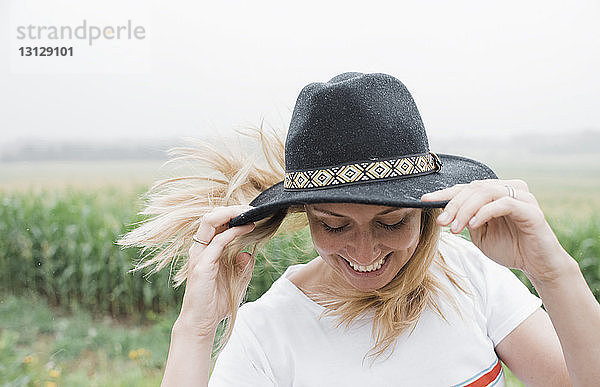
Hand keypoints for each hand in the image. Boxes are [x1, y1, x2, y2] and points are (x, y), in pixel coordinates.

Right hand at [176, 205, 255, 336]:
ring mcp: (199, 255)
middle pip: (211, 217)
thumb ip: (242, 265)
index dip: (231, 214)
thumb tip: (247, 252)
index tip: (250, 212)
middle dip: (231, 209)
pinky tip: (246, 228)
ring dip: (231, 214)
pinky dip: (233, 232)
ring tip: (248, 213)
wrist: (202, 322)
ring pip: (210, 222)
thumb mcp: (236, 280)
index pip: (215, 223)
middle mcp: (200, 249)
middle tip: (250, 208)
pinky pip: (218, 241)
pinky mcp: (202, 265)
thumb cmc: (216, 302)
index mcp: (205, 250)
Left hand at [421, 179, 572, 282]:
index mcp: (496, 192)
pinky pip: (504, 203)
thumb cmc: (509, 247)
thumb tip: (444, 211)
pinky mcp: (531, 209)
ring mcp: (522, 197)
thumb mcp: (480, 233)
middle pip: (474, 188)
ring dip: (466, 210)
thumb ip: (465, 219)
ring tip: (455, 228)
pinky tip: (474, 225)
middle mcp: (510, 188)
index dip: (444, 193)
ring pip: (486, 193)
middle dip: (453, 205)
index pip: (466, 188)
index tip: (424, 201)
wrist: (538, 266)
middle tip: (442, 222)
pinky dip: (485, 212)